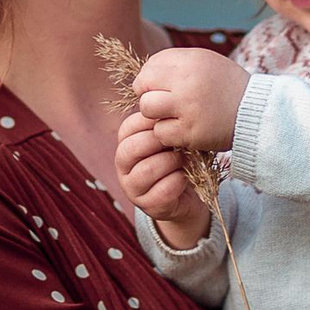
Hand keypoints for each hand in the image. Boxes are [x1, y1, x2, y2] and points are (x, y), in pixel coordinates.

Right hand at [115, 109, 207, 245]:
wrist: (186, 194)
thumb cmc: (177, 158)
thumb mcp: (169, 139)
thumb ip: (164, 124)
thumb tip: (169, 102)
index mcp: (125, 144)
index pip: (128, 127)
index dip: (152, 122)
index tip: (173, 121)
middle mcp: (123, 166)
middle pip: (130, 148)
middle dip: (159, 141)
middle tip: (179, 141)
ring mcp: (132, 188)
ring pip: (147, 170)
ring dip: (172, 162)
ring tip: (185, 159)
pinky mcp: (148, 206)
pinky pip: (163, 190)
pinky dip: (179, 181)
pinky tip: (185, 177)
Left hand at [132, 46, 247, 152]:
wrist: (257, 114)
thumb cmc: (228, 87)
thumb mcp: (207, 63)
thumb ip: (177, 64)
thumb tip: (144, 74)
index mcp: (192, 60)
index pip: (150, 65)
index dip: (149, 78)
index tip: (159, 88)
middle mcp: (188, 81)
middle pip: (143, 85)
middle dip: (149, 95)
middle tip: (164, 104)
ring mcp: (189, 108)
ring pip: (147, 109)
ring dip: (156, 115)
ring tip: (173, 117)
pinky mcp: (191, 132)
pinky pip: (161, 132)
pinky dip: (169, 134)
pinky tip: (184, 130)